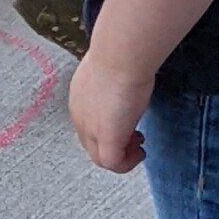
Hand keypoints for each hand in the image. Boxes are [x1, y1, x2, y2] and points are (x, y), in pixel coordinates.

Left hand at [68, 51, 153, 173]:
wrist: (120, 56)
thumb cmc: (120, 54)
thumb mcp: (112, 69)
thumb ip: (113, 80)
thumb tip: (126, 79)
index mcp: (79, 97)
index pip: (87, 123)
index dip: (106, 128)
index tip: (126, 121)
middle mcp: (79, 116)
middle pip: (90, 143)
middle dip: (114, 143)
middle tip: (135, 137)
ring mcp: (90, 129)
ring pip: (99, 157)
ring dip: (120, 155)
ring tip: (138, 145)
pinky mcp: (107, 138)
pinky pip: (112, 164)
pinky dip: (126, 164)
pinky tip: (140, 153)